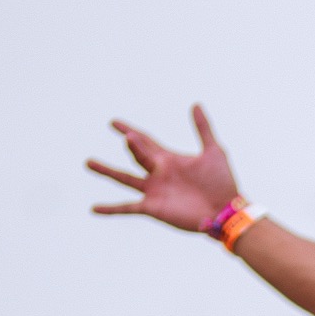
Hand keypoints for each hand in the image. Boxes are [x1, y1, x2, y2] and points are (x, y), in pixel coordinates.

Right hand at [87, 105, 238, 231]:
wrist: (226, 212)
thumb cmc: (223, 183)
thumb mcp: (213, 151)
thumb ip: (203, 128)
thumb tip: (196, 103)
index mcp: (168, 159)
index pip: (144, 141)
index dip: (130, 131)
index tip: (114, 123)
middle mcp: (158, 174)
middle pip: (136, 155)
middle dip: (130, 144)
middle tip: (123, 133)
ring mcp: (154, 191)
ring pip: (124, 179)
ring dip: (107, 171)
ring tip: (88, 163)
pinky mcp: (153, 208)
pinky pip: (127, 208)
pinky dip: (111, 209)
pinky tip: (94, 209)